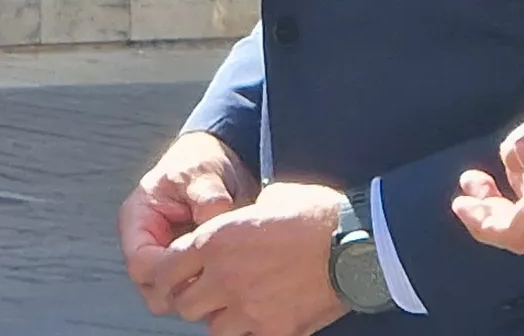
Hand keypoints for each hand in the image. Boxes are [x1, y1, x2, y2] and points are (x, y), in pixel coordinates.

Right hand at [119, 130, 248, 314]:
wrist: (215, 161)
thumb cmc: (200, 163)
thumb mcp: (202, 174)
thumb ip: (208, 199)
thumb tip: (216, 228)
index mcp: (137, 221)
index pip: (140, 264)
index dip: (168, 273)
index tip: (201, 268)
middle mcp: (146, 245)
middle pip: (152, 289)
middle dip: (183, 289)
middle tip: (218, 277)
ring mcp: (164, 258)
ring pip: (171, 297)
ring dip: (197, 292)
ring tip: (227, 275)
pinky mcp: (183, 267)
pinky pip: (190, 292)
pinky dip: (208, 289)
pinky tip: (231, 276)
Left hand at [164, 179, 348, 335]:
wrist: (358, 242)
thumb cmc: (316, 213)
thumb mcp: (265, 200)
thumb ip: (238, 220)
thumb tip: (236, 224)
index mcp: (215, 240)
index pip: (165, 270)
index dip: (166, 276)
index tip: (174, 277)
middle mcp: (225, 277)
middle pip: (184, 305)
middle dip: (193, 298)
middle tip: (209, 292)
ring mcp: (249, 308)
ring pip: (213, 329)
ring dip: (222, 318)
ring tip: (239, 307)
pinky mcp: (276, 329)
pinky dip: (254, 331)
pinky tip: (266, 318)